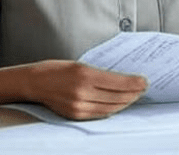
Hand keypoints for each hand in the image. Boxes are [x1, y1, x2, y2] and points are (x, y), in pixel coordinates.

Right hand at [0, 60, 147, 120]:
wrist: (34, 82)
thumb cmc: (57, 69)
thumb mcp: (80, 64)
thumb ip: (100, 73)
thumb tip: (122, 79)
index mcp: (85, 75)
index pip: (118, 83)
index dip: (134, 83)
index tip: (144, 81)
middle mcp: (82, 92)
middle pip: (117, 97)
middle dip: (133, 93)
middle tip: (143, 88)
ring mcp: (79, 106)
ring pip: (110, 108)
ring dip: (125, 103)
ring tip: (135, 96)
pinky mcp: (75, 115)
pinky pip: (100, 114)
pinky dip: (112, 110)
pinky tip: (119, 104)